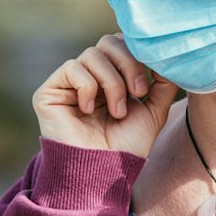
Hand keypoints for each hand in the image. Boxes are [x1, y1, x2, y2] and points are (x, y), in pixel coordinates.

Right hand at [32, 33, 178, 156]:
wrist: (103, 173)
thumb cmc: (127, 146)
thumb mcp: (154, 110)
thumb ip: (162, 82)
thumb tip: (166, 55)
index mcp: (111, 76)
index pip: (121, 42)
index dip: (137, 53)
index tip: (153, 76)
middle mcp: (88, 75)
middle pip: (108, 42)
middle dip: (129, 64)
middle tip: (138, 92)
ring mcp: (68, 83)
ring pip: (92, 54)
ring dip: (112, 82)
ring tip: (117, 112)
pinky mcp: (49, 92)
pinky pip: (71, 68)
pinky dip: (87, 87)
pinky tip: (88, 111)